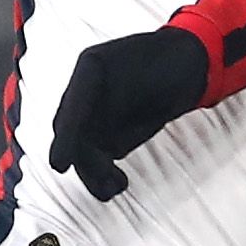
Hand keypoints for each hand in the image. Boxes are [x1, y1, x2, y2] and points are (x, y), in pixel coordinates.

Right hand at [47, 27, 209, 200]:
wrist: (185, 66)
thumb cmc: (172, 58)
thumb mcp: (154, 68)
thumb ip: (143, 88)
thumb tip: (128, 116)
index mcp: (92, 68)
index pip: (74, 106)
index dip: (66, 138)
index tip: (60, 166)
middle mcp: (86, 93)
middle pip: (74, 135)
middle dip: (85, 160)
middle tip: (105, 180)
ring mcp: (93, 115)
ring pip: (83, 151)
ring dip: (93, 174)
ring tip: (115, 187)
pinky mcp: (105, 135)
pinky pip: (97, 159)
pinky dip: (103, 176)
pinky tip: (116, 186)